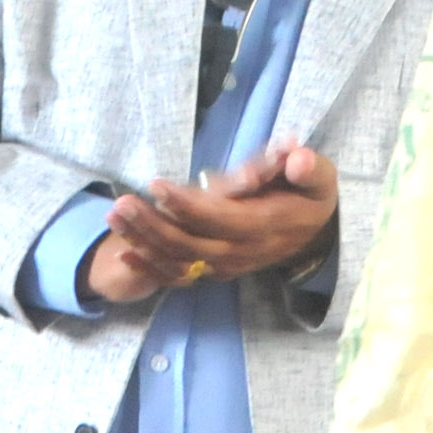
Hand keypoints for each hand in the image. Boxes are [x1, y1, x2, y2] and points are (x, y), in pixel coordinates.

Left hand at [104, 143, 336, 286]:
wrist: (316, 230)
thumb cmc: (310, 193)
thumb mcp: (318, 176)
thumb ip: (307, 168)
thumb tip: (296, 158)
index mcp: (264, 227)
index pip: (219, 219)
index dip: (186, 205)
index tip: (156, 185)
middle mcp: (242, 252)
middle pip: (190, 244)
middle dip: (152, 225)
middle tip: (122, 202)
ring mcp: (228, 265)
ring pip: (179, 260)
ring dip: (143, 241)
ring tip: (114, 216)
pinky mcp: (217, 269)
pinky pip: (180, 274)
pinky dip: (151, 267)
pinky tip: (124, 252)